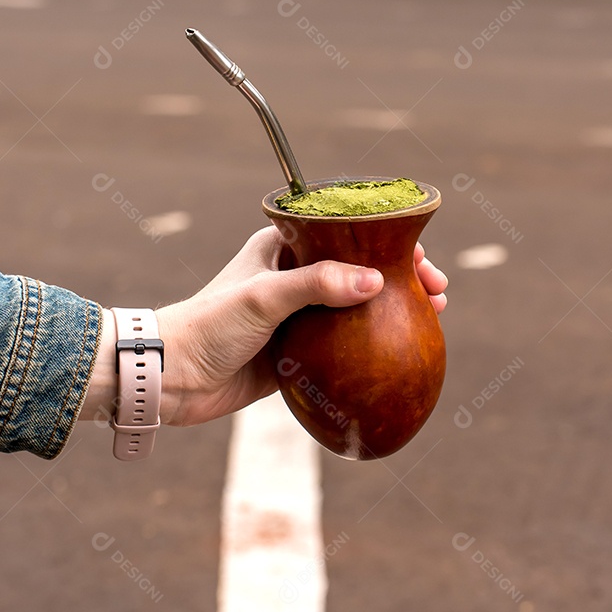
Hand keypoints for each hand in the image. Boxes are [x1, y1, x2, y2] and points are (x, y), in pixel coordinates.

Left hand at [149, 227, 447, 426]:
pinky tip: (399, 350)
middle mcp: (293, 276)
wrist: (173, 377)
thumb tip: (376, 280)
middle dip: (399, 276)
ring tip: (432, 316)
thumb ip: (317, 285)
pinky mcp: (296, 351)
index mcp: (283, 248)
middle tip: (437, 291)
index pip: (346, 233)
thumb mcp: (263, 298)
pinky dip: (372, 344)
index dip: (387, 241)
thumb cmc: (209, 325)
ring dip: (391, 310)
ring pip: (356, 307)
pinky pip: (343, 344)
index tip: (420, 259)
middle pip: (359, 269)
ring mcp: (297, 315)